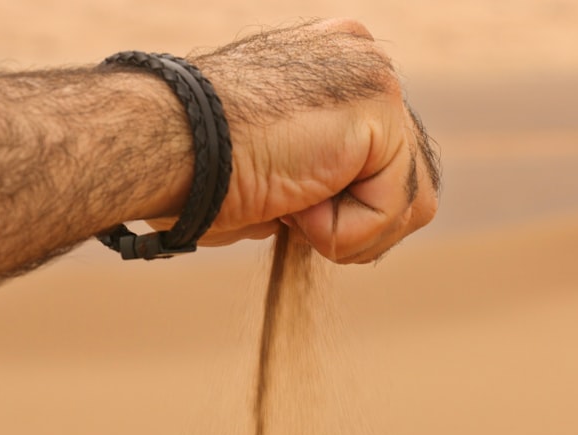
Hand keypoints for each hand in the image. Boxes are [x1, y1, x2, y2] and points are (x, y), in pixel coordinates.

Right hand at [169, 19, 440, 262]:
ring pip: (413, 202)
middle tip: (290, 205)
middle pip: (410, 181)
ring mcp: (377, 78)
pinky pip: (398, 206)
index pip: (387, 161)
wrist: (164, 147)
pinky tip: (297, 199)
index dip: (347, 207)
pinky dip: (347, 230)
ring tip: (290, 200)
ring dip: (350, 229)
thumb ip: (325, 170)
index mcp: (338, 66)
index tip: (286, 198)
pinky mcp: (381, 107)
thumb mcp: (275, 162)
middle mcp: (365, 61)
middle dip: (358, 221)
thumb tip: (352, 207)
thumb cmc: (198, 166)